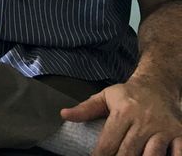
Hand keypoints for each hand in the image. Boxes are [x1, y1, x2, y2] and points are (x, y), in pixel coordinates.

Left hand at [61, 77, 181, 154]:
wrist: (158, 84)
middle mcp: (143, 121)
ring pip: (153, 155)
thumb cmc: (129, 95)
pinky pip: (178, 152)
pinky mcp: (179, 133)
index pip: (108, 142)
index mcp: (123, 112)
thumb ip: (85, 108)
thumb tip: (64, 114)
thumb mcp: (105, 97)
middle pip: (128, 151)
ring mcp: (163, 128)